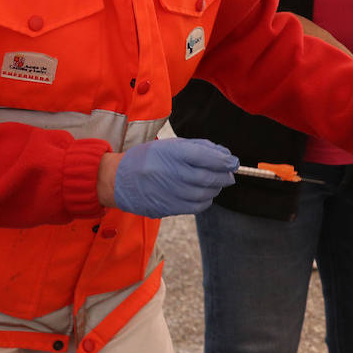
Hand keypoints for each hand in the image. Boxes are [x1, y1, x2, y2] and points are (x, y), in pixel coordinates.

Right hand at [107, 138, 237, 217]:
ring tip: (216, 183)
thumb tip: (227, 157)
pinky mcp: (167, 207)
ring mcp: (168, 192)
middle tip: (229, 174)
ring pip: (204, 194)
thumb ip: (201, 147)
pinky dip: (206, 201)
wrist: (119, 180)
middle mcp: (170, 173)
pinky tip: (205, 194)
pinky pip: (195, 207)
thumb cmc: (150, 158)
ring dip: (216, 189)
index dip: (224, 161)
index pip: (205, 157)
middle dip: (224, 176)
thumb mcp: (172, 145)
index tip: (233, 162)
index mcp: (172, 153)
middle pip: (207, 178)